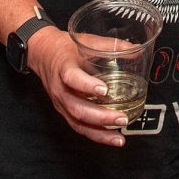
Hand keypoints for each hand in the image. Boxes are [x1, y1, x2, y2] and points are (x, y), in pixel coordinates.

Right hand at [26, 28, 130, 145]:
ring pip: (77, 122)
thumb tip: (137, 49)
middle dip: (101, 117)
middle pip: (77, 108)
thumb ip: (111, 45)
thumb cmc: (65, 48)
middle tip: (121, 118)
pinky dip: (95, 135)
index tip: (104, 90)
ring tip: (119, 137)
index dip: (87, 85)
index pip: (72, 78)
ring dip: (99, 132)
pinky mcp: (64, 111)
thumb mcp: (86, 41)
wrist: (41, 53)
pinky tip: (111, 138)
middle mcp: (60, 88)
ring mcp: (60, 103)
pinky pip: (78, 126)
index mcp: (63, 67)